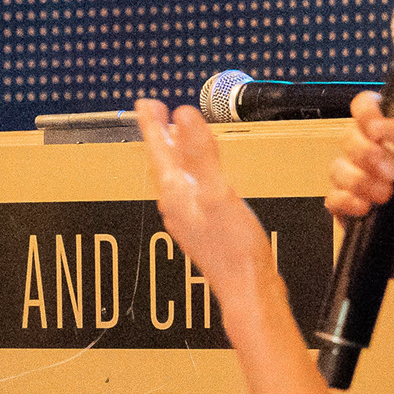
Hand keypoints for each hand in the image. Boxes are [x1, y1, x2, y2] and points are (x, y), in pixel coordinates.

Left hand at [132, 98, 287, 334]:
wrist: (248, 291)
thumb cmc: (234, 247)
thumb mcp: (218, 192)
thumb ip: (200, 153)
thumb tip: (182, 115)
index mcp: (176, 193)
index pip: (159, 150)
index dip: (152, 124)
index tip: (144, 102)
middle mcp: (176, 205)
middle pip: (162, 162)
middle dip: (159, 135)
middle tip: (154, 112)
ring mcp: (188, 218)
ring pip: (174, 177)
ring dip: (172, 153)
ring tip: (171, 136)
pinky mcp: (203, 228)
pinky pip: (189, 190)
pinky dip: (188, 172)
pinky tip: (198, 175)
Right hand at [322, 89, 393, 310]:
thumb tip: (384, 123)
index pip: (368, 111)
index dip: (365, 113)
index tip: (377, 129)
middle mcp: (375, 160)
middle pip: (346, 137)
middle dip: (367, 154)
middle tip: (393, 173)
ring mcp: (360, 186)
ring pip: (336, 167)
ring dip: (360, 181)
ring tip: (385, 197)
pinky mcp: (348, 212)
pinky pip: (331, 197)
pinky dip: (348, 202)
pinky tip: (367, 210)